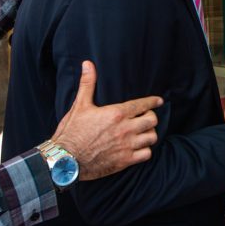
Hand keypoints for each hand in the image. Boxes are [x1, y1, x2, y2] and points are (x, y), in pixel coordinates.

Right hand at [51, 61, 161, 180]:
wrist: (65, 160)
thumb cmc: (72, 132)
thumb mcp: (80, 105)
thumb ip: (88, 84)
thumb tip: (88, 64)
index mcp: (116, 113)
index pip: (143, 104)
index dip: (153, 101)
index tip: (159, 101)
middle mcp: (125, 129)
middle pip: (152, 120)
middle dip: (150, 117)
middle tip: (145, 118)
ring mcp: (126, 146)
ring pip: (152, 137)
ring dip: (149, 134)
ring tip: (143, 133)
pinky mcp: (125, 161)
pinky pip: (146, 154)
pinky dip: (145, 150)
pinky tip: (139, 148)